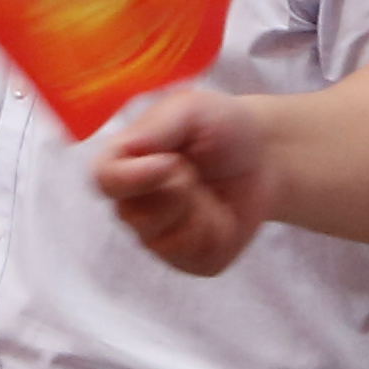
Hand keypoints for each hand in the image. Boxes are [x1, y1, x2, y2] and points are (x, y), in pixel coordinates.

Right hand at [84, 83, 279, 272]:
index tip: (170, 163)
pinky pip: (194, 258)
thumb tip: (131, 148)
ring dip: (198, 212)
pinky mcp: (187, 259)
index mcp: (124, 161)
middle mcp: (133, 202)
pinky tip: (222, 213)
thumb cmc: (221, 126)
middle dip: (177, 192)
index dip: (134, 178)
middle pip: (133, 216)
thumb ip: (157, 127)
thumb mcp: (190, 110)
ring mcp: (157, 235)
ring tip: (210, 190)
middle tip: (197, 171)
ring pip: (165, 240)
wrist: (263, 157)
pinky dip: (217, 234)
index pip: (105, 181)